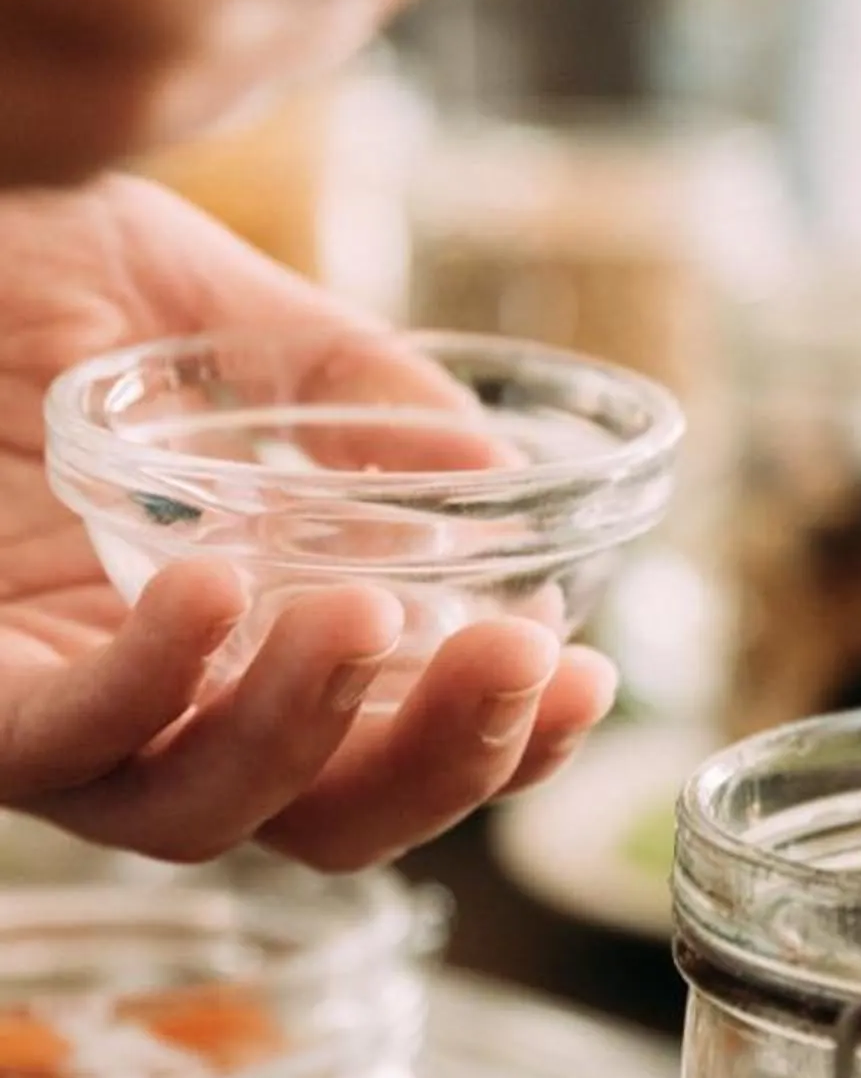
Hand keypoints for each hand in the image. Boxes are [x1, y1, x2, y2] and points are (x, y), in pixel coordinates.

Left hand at [0, 176, 619, 868]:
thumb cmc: (1, 259)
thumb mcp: (208, 297)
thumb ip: (346, 385)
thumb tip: (497, 476)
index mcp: (210, 625)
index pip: (371, 737)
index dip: (489, 737)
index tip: (585, 673)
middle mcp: (129, 691)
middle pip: (308, 818)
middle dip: (442, 763)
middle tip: (531, 667)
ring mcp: (34, 702)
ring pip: (193, 817)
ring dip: (311, 738)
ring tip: (380, 614)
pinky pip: (53, 744)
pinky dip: (155, 690)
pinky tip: (220, 592)